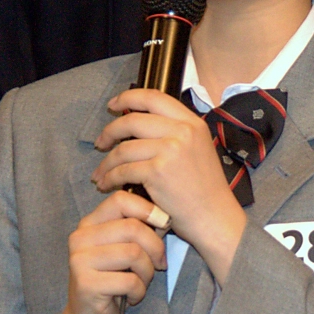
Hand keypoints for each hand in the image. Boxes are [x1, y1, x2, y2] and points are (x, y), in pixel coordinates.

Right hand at [59, 189, 166, 313]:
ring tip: (141, 282)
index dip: (148, 209)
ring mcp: (80, 260)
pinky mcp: (86, 284)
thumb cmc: (112, 282)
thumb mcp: (123, 250)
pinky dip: (139, 291)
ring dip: (147, 272)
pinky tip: (131, 297)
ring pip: (134, 253)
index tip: (164, 223)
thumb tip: (164, 216)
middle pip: (132, 227)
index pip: (121, 200)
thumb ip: (136, 230)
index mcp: (89, 224)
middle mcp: (80, 238)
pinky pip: (130, 281)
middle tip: (159, 264)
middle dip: (155, 247)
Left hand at [91, 89, 246, 285]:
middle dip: (109, 131)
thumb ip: (174, 132)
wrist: (215, 216)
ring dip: (106, 162)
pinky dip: (110, 178)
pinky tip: (106, 184)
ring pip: (123, 148)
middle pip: (132, 121)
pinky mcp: (157, 171)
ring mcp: (169, 150)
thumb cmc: (204, 189)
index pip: (154, 97)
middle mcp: (182, 131)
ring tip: (99, 173)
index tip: (114, 105)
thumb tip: (138, 122)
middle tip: (100, 142)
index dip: (128, 98)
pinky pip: (123, 170)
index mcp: (192, 122)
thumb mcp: (197, 148)